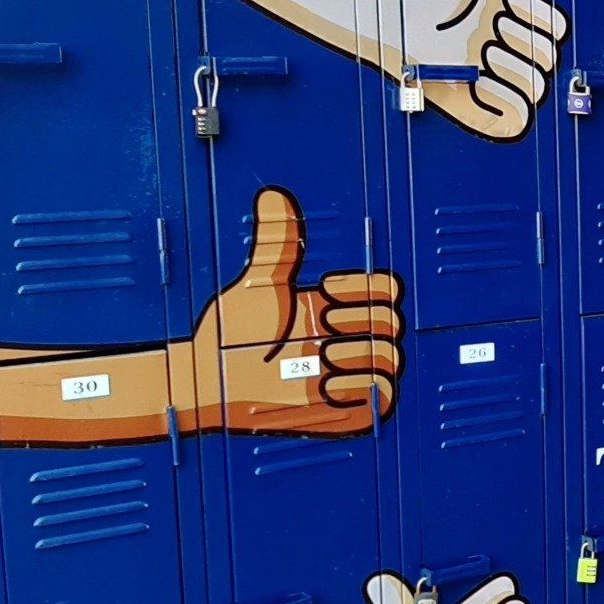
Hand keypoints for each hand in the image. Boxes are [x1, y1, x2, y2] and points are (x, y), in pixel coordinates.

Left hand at [198, 188, 403, 435]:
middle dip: (357, 320)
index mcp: (332, 306)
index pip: (383, 289)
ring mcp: (347, 372)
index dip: (364, 287)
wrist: (210, 381)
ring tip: (319, 356)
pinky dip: (359, 387)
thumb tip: (275, 197)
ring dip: (355, 354)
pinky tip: (325, 382)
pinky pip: (383, 394)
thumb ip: (278, 242)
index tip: (328, 289)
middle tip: (320, 324)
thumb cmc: (227, 338)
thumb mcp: (259, 283)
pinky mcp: (347, 406)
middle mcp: (343, 337)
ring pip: (390, 356)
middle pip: (392, 321)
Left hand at [392, 0, 564, 140]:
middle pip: (551, 57)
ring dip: (518, 70)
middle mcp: (500, 48)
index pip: (554, 27)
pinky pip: (515, 121)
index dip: (542, 14)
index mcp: (504, 17)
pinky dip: (512, 105)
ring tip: (485, 54)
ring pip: (539, 88)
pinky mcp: (475, 107)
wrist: (385, 20)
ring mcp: (489, 79)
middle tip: (490, 27)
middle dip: (526, 41)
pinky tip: (485, 80)